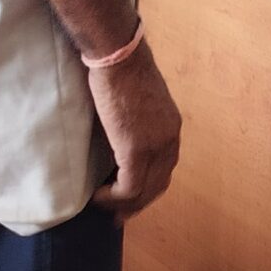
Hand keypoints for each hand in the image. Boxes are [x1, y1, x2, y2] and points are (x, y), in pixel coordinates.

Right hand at [87, 44, 182, 215]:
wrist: (118, 55)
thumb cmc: (120, 68)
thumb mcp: (136, 100)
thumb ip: (136, 121)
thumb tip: (121, 135)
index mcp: (171, 128)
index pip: (165, 168)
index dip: (148, 187)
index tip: (130, 197)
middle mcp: (170, 140)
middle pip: (159, 184)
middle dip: (139, 204)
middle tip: (119, 215)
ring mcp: (155, 147)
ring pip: (144, 191)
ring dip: (125, 204)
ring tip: (106, 208)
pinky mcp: (135, 150)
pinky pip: (128, 188)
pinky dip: (113, 198)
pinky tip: (98, 196)